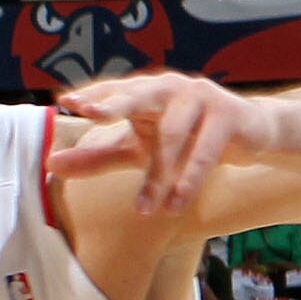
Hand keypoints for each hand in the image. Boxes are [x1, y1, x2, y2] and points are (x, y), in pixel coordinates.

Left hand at [47, 73, 280, 216]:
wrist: (249, 133)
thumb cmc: (184, 137)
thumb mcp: (137, 148)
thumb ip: (96, 157)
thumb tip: (51, 165)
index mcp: (147, 93)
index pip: (115, 91)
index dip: (92, 95)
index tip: (65, 102)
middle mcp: (172, 89)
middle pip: (141, 94)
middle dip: (116, 104)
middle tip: (91, 114)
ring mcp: (202, 99)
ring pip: (172, 137)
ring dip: (157, 177)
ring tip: (142, 210)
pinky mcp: (229, 117)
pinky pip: (205, 151)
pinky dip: (188, 180)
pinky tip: (174, 205)